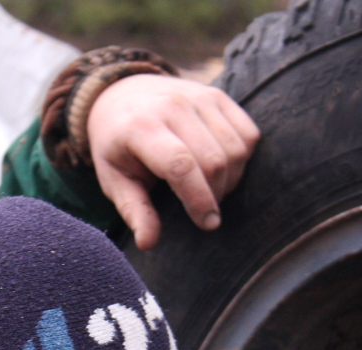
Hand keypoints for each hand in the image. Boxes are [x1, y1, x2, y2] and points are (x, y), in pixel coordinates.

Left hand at [87, 74, 258, 249]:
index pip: (180, 165)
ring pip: (236, 149)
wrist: (121, 95)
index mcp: (141, 128)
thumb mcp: (113, 179)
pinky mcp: (218, 95)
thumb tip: (148, 243)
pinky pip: (248, 134)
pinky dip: (242, 159)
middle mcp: (173, 106)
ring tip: (210, 189)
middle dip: (215, 195)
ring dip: (231, 179)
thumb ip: (133, 210)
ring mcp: (199, 96)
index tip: (207, 223)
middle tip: (203, 208)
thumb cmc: (117, 145)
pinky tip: (222, 167)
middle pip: (213, 160)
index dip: (199, 199)